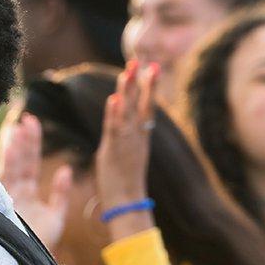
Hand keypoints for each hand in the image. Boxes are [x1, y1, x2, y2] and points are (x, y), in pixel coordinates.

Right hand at [0, 109, 71, 247]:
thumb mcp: (55, 216)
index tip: (30, 123)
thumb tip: (66, 170)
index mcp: (23, 195)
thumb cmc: (41, 245)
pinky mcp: (5, 211)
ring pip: (12, 171)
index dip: (29, 144)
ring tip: (18, 131)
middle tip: (25, 119)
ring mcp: (7, 202)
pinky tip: (18, 152)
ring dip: (16, 151)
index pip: (26, 164)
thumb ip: (61, 193)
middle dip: (22, 141)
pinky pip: (9, 186)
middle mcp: (13, 195)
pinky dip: (14, 170)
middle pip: (19, 163)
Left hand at [95, 62, 158, 208]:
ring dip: (126, 92)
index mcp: (141, 136)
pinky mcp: (113, 151)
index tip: (151, 68)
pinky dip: (113, 115)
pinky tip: (113, 100)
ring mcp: (127, 143)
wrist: (127, 203)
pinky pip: (114, 130)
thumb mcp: (126, 155)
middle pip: (141, 105)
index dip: (149, 87)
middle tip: (142, 61)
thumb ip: (122, 138)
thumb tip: (118, 128)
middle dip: (141, 82)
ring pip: (127, 113)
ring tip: (127, 72)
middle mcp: (137, 137)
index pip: (147, 107)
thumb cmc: (125, 182)